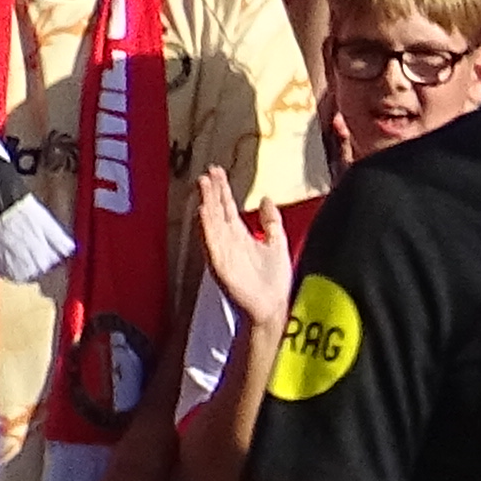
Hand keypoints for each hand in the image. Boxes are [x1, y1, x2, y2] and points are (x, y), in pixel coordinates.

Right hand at [191, 165, 288, 349]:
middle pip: (217, 210)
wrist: (272, 309)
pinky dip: (206, 227)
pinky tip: (204, 211)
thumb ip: (271, 221)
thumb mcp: (277, 243)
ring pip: (211, 222)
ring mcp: (223, 252)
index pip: (227, 207)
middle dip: (211, 191)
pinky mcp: (220, 265)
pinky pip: (211, 243)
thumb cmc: (273, 282)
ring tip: (203, 184)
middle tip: (207, 172)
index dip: (222, 189)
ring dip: (206, 203)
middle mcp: (228, 242)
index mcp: (240, 236)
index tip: (216, 171)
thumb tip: (267, 199)